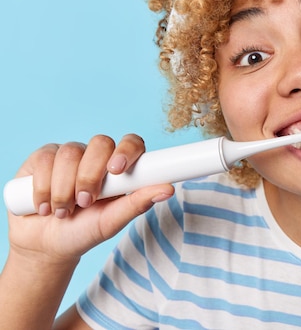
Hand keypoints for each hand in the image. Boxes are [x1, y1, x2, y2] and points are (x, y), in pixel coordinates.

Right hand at [6, 134, 173, 262]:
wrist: (45, 246)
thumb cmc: (84, 232)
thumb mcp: (111, 222)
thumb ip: (137, 203)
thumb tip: (168, 189)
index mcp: (120, 169)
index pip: (132, 143)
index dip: (127, 150)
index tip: (117, 170)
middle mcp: (97, 156)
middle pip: (100, 143)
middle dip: (90, 175)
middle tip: (85, 202)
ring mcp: (69, 155)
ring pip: (69, 153)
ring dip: (64, 188)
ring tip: (63, 212)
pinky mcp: (43, 158)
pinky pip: (45, 159)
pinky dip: (43, 187)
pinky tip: (44, 206)